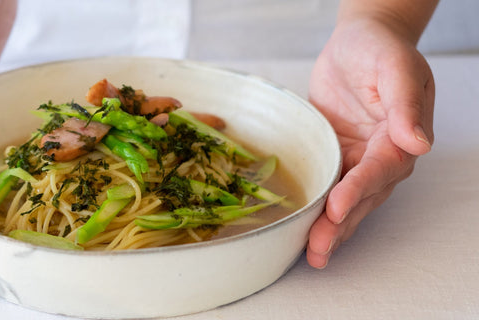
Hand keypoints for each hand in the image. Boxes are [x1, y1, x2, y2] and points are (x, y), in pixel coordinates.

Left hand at [306, 16, 434, 267]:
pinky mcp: (336, 157)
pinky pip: (329, 188)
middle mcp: (382, 155)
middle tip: (318, 249)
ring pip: (347, 201)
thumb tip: (418, 143)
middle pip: (363, 196)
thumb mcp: (395, 67)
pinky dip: (319, 211)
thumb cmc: (380, 49)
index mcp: (401, 136)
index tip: (338, 208)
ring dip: (331, 229)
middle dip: (341, 224)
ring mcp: (359, 159)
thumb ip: (405, 103)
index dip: (359, 190)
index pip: (380, 170)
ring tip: (313, 256)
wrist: (360, 41)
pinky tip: (303, 233)